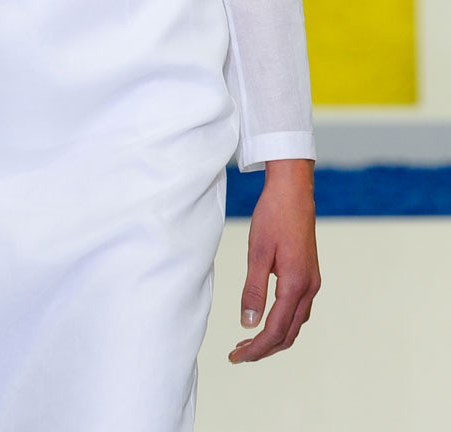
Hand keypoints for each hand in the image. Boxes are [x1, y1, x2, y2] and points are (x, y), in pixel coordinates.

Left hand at [229, 159, 319, 363]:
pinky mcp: (309, 274)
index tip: (236, 357)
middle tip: (238, 354)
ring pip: (295, 323)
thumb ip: (253, 289)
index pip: (275, 330)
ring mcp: (312, 281)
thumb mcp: (257, 252)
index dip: (256, 349)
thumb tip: (248, 324)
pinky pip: (298, 309)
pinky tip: (266, 319)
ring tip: (248, 341)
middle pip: (288, 334)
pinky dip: (282, 322)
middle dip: (264, 349)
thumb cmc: (273, 216)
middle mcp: (309, 287)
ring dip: (273, 337)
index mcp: (295, 284)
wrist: (293, 190)